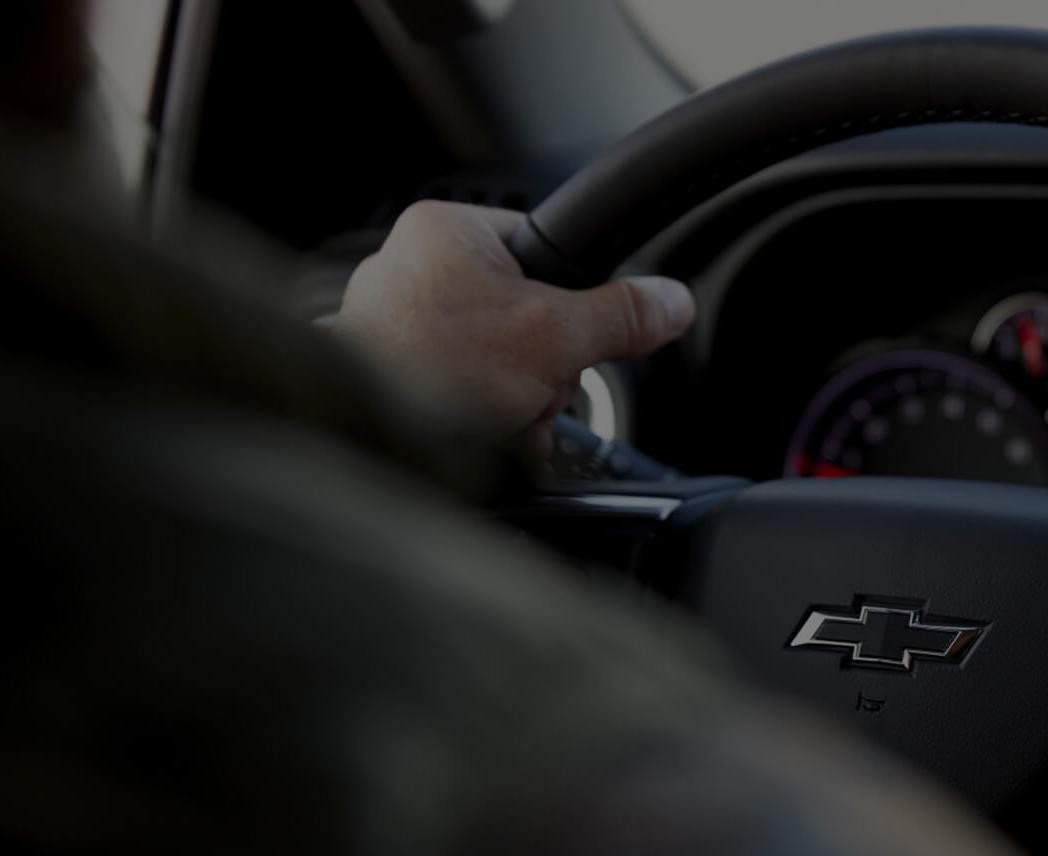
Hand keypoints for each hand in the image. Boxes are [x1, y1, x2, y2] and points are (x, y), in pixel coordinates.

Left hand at [335, 201, 693, 452]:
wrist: (363, 435)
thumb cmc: (430, 370)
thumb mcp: (555, 337)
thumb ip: (620, 316)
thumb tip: (670, 301)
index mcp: (447, 231)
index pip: (540, 247)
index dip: (571, 299)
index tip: (575, 334)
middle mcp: (410, 266)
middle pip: (522, 310)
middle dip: (542, 366)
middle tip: (535, 387)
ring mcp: (390, 320)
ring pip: (491, 355)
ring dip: (514, 397)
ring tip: (504, 416)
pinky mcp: (384, 370)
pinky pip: (454, 384)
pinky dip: (476, 413)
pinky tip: (480, 432)